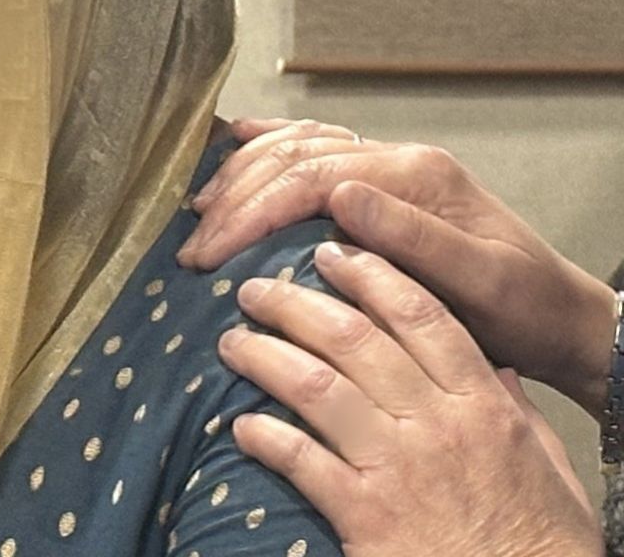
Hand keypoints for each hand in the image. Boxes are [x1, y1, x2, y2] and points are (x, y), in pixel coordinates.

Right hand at [179, 118, 616, 414]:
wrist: (561, 316)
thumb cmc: (524, 309)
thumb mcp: (480, 282)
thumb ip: (414, 237)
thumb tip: (341, 194)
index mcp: (418, 176)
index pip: (312, 177)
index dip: (252, 211)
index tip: (209, 252)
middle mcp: (399, 158)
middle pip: (294, 158)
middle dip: (234, 199)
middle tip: (192, 245)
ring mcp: (389, 164)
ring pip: (296, 146)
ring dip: (241, 174)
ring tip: (199, 210)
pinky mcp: (382, 180)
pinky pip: (314, 146)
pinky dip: (268, 143)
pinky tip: (235, 141)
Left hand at [220, 242, 600, 556]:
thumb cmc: (539, 542)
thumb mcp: (548, 467)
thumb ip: (517, 412)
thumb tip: (494, 368)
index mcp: (483, 406)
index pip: (421, 317)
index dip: (369, 276)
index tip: (330, 252)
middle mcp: (436, 425)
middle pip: (353, 339)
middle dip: (294, 304)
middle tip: (254, 290)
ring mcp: (397, 467)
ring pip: (316, 386)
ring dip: (265, 357)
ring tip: (232, 343)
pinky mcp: (364, 515)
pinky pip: (302, 460)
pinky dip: (266, 437)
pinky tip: (241, 426)